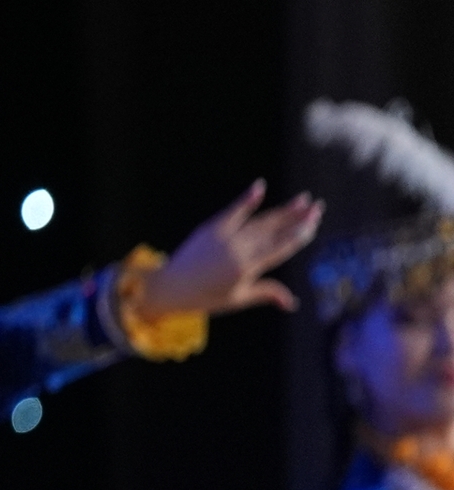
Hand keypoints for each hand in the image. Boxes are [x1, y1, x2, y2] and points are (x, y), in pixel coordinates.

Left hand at [136, 180, 323, 317]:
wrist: (171, 286)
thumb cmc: (206, 297)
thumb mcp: (238, 299)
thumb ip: (266, 293)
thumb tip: (292, 302)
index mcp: (247, 268)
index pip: (279, 248)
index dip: (298, 236)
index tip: (313, 224)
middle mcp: (238, 249)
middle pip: (274, 231)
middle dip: (297, 218)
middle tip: (317, 207)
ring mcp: (224, 236)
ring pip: (259, 220)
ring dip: (281, 210)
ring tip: (301, 200)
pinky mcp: (211, 227)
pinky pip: (232, 211)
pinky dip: (246, 199)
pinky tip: (260, 186)